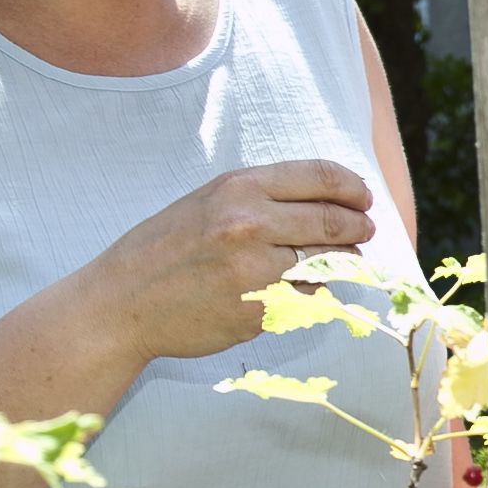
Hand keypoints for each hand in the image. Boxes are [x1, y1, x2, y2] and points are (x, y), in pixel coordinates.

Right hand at [79, 159, 376, 364]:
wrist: (122, 303)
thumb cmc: (167, 248)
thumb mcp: (208, 201)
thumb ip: (263, 196)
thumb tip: (328, 198)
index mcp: (239, 188)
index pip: (320, 177)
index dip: (352, 187)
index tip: (364, 198)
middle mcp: (251, 224)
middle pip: (333, 221)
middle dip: (358, 227)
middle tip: (365, 231)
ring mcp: (256, 271)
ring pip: (330, 263)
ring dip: (346, 262)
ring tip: (344, 260)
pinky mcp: (260, 311)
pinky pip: (309, 299)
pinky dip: (315, 294)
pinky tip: (304, 290)